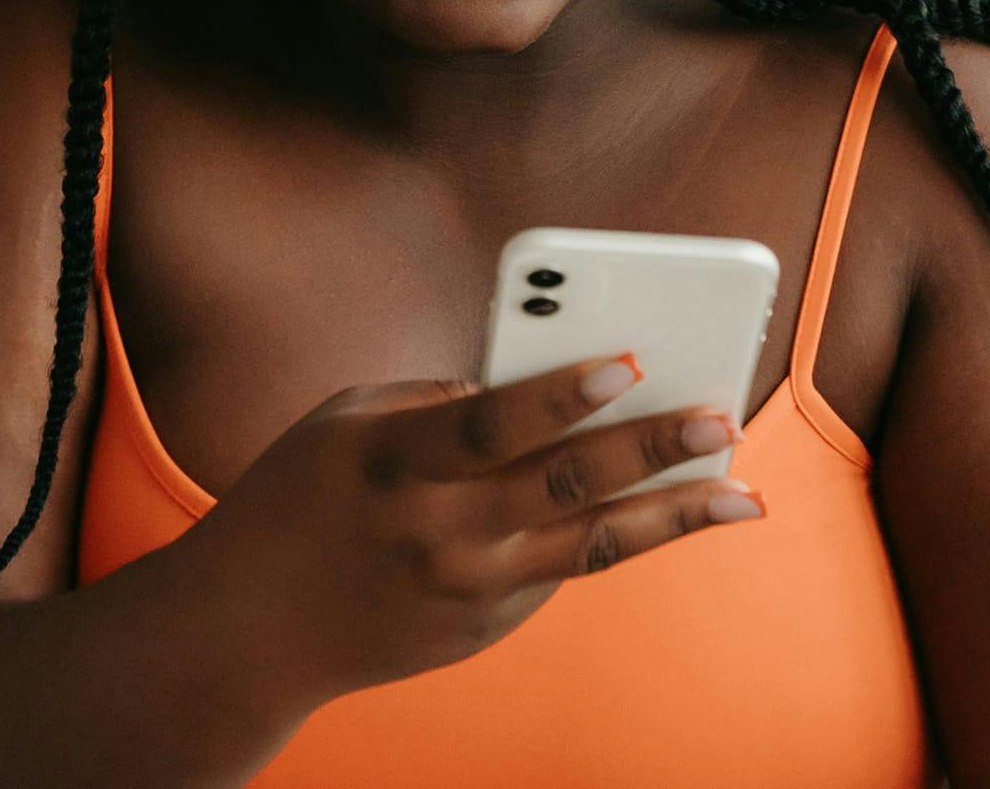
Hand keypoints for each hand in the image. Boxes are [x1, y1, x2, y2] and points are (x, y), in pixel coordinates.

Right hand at [172, 354, 763, 708]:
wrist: (249, 628)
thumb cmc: (299, 493)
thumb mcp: (348, 418)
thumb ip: (440, 399)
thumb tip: (537, 385)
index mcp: (396, 460)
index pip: (491, 425)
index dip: (561, 394)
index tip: (628, 361)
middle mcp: (439, 531)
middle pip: (562, 487)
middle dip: (650, 450)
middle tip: (720, 415)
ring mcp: (468, 589)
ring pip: (591, 547)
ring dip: (672, 515)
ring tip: (740, 489)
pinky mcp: (484, 626)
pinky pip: (560, 570)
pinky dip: (618, 536)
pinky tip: (669, 509)